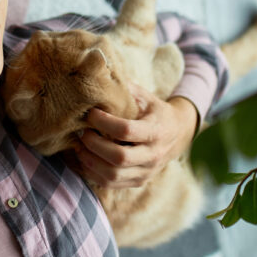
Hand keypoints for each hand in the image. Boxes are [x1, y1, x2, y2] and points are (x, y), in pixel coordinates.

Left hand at [77, 83, 197, 188]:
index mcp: (156, 130)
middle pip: (119, 158)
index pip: (126, 130)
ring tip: (79, 146)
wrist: (177, 134)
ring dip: (90, 161)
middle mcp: (153, 154)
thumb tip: (99, 73)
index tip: (91, 113)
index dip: (104, 122)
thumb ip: (125, 89)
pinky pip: (110, 184)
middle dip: (94, 145)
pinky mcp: (138, 182)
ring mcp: (146, 171)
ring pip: (112, 175)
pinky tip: (84, 158)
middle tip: (82, 132)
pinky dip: (92, 173)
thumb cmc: (155, 112)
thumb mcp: (146, 97)